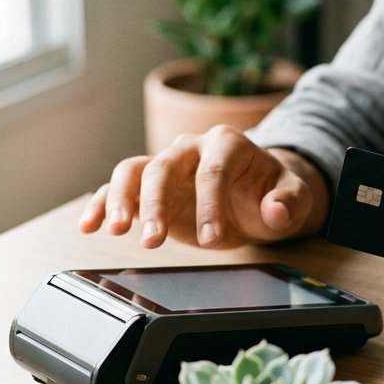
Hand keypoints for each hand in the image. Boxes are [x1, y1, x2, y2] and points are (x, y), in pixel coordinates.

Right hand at [77, 126, 328, 248]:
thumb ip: (290, 202)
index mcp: (227, 143)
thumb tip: (276, 209)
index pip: (212, 170)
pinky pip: (119, 187)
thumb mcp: (294, 197)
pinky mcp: (150, 186)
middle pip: (163, 166)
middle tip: (153, 240)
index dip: (209, 204)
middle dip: (155, 203)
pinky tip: (88, 226)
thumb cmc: (274, 192)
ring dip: (121, 200)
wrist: (259, 193)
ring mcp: (167, 164)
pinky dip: (102, 204)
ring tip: (115, 231)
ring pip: (134, 171)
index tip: (210, 239)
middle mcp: (191, 147)